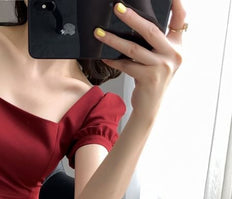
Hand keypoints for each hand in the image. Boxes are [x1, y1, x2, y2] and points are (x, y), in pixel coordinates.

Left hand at [94, 0, 185, 117]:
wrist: (150, 107)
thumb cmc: (152, 80)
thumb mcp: (160, 59)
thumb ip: (155, 43)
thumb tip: (133, 23)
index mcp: (177, 46)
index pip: (181, 19)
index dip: (176, 4)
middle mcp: (173, 55)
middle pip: (151, 30)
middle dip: (133, 17)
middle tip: (117, 8)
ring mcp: (162, 67)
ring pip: (134, 49)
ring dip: (114, 40)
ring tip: (99, 33)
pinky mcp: (149, 79)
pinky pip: (127, 65)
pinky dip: (114, 61)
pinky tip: (103, 56)